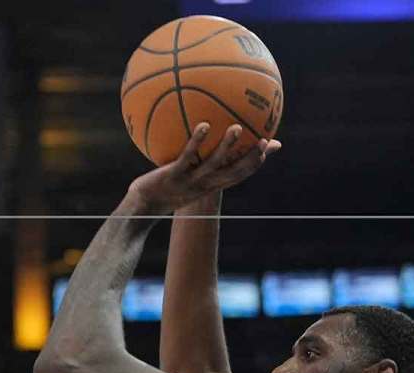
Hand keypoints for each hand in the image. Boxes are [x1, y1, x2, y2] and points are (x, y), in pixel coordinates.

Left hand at [129, 123, 281, 213]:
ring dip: (227, 147)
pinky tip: (204, 125)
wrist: (143, 206)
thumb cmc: (164, 188)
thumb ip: (196, 160)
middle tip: (265, 140)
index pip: (239, 174)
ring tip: (237, 128)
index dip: (256, 161)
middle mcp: (205, 185)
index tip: (271, 145)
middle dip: (252, 157)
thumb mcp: (184, 177)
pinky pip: (188, 157)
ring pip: (214, 164)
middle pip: (234, 172)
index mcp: (211, 185)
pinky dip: (197, 142)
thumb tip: (201, 142)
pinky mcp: (174, 175)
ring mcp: (190, 180)